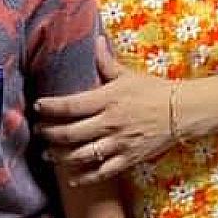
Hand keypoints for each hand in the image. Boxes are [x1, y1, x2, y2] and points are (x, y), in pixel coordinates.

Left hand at [35, 37, 176, 185]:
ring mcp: (118, 143)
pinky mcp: (128, 159)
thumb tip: (94, 39)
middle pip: (71, 133)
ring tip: (48, 155)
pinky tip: (72, 178)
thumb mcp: (127, 74)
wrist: (181, 112)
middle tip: (38, 132)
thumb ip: (106, 61)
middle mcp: (110, 123)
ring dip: (61, 157)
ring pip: (82, 155)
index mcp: (108, 99)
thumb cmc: (152, 90)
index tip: (37, 106)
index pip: (71, 105)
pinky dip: (85, 177)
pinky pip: (102, 172)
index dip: (51, 107)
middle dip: (50, 134)